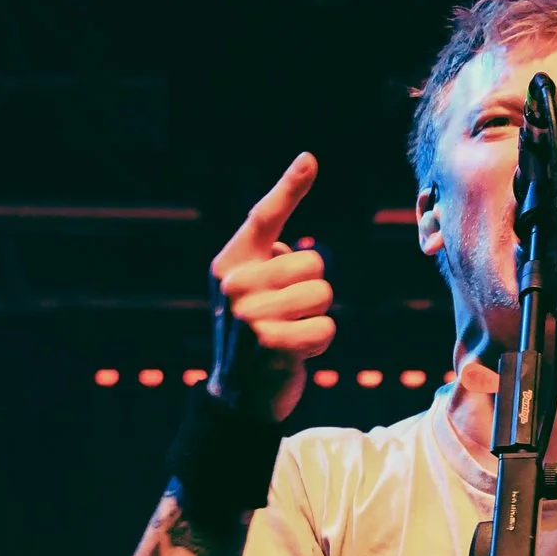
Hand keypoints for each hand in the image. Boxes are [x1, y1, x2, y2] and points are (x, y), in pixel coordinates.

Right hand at [209, 152, 334, 422]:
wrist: (237, 394)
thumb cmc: (254, 333)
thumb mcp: (251, 288)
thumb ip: (271, 254)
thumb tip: (298, 192)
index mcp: (231, 263)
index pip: (264, 217)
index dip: (289, 188)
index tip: (310, 161)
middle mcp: (235, 283)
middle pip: (314, 264)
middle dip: (311, 292)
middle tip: (285, 316)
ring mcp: (250, 315)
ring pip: (323, 295)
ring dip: (316, 319)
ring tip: (288, 333)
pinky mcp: (271, 344)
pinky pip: (325, 328)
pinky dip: (319, 344)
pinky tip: (294, 353)